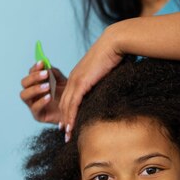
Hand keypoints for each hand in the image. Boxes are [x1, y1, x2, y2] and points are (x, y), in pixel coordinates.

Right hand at [20, 61, 67, 123]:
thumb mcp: (63, 82)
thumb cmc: (68, 96)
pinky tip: (49, 97)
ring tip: (47, 86)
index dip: (35, 68)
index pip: (30, 73)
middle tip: (45, 74)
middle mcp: (32, 93)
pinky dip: (41, 101)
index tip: (42, 63)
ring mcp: (33, 104)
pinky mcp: (38, 115)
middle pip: (24, 83)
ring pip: (24, 95)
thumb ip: (55, 73)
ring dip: (34, 89)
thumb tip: (47, 65)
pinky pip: (34, 108)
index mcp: (37, 84)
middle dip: (33, 77)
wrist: (75, 111)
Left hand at [59, 24, 123, 138]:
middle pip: (64, 103)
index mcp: (78, 75)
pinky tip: (70, 126)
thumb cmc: (114, 55)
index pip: (69, 97)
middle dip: (64, 119)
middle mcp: (73, 78)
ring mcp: (76, 80)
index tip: (68, 122)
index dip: (67, 111)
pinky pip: (73, 103)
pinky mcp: (81, 83)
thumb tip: (110, 90)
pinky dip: (71, 116)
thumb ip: (102, 82)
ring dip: (66, 122)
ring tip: (67, 135)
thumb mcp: (105, 72)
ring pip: (66, 106)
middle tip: (65, 133)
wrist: (114, 44)